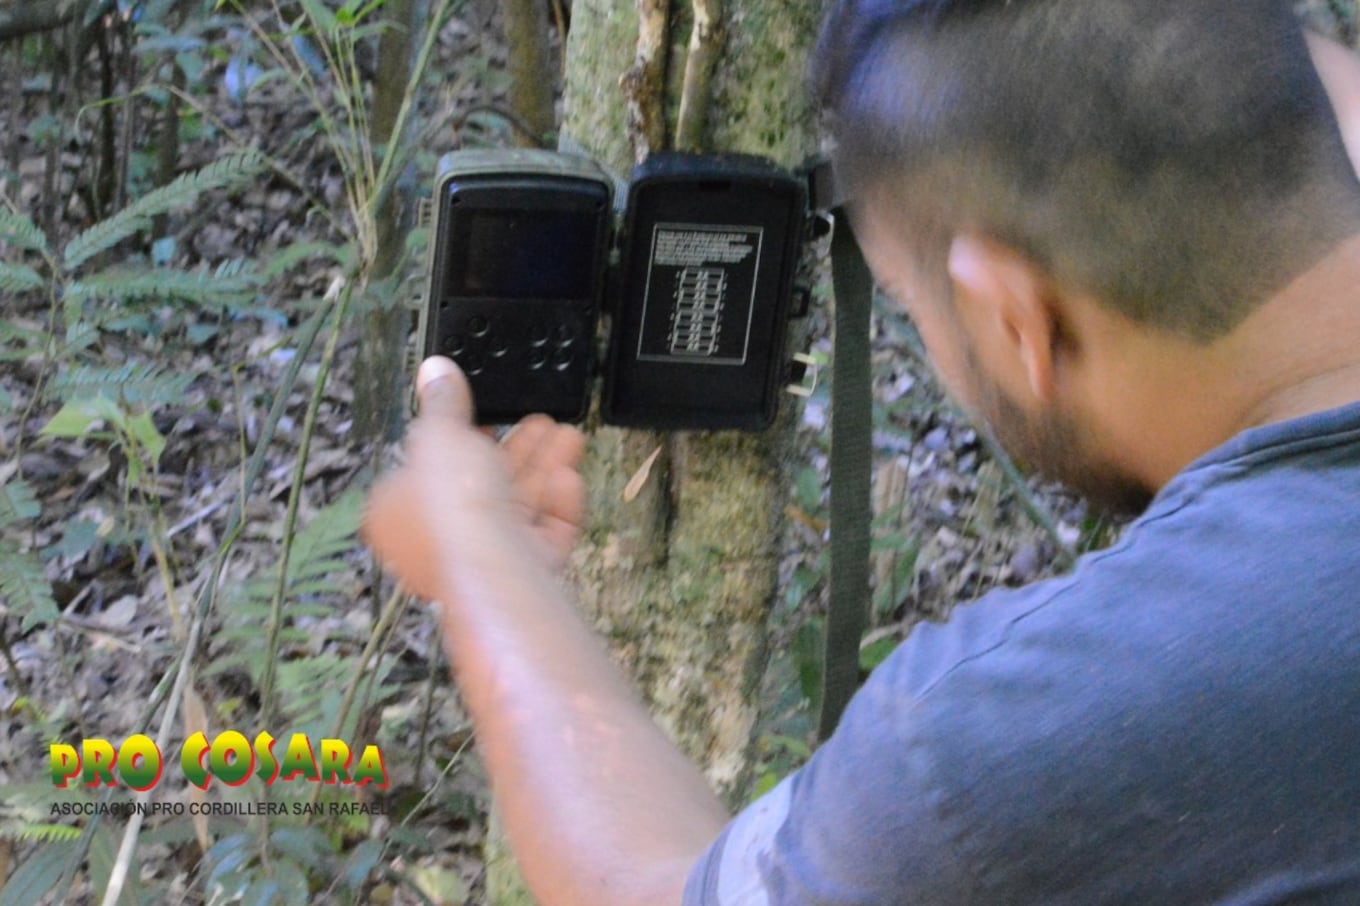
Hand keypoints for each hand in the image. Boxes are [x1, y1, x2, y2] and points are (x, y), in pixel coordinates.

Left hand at [362, 357, 586, 601]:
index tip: (489, 418)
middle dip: (518, 449)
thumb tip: (434, 371)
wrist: (494, 564)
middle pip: (483, 487)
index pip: (431, 472)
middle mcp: (440, 542)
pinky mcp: (526, 573)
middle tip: (540, 421)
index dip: (460, 442)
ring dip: (544, 468)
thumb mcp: (439, 435)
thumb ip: (442, 404)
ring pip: (520, 507)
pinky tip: (568, 477)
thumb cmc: (452, 505)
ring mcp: (486, 561)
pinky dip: (558, 505)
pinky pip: (546, 534)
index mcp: (400, 513)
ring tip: (568, 436)